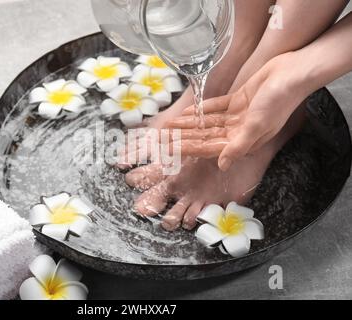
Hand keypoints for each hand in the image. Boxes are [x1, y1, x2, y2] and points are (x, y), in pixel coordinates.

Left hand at [165, 52, 311, 170]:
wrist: (291, 74)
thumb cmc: (278, 102)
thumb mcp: (256, 127)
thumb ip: (238, 146)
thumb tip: (222, 165)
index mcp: (243, 141)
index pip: (209, 148)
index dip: (189, 149)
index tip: (170, 150)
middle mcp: (238, 130)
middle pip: (205, 136)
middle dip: (184, 137)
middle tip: (162, 138)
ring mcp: (237, 115)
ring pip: (207, 123)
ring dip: (189, 124)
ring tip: (169, 125)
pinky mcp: (238, 101)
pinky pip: (215, 108)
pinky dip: (201, 110)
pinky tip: (186, 112)